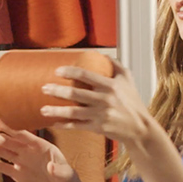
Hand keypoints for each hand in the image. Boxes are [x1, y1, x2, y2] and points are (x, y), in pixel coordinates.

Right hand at [0, 118, 87, 181]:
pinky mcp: (18, 175)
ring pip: (3, 152)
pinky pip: (3, 168)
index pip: (23, 135)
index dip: (9, 128)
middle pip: (9, 142)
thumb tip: (51, 167)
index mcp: (42, 147)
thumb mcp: (66, 175)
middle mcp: (30, 152)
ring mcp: (23, 162)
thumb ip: (58, 171)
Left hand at [39, 58, 153, 148]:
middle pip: (76, 94)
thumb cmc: (133, 102)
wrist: (140, 128)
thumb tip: (101, 54)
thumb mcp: (128, 80)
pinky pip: (78, 126)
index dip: (71, 72)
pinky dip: (65, 125)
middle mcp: (105, 100)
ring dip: (56, 111)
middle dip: (58, 91)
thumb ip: (115, 65)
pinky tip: (54, 123)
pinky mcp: (98, 128)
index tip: (57, 71)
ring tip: (43, 109)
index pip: (87, 75)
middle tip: (44, 88)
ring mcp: (100, 115)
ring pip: (74, 112)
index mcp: (111, 86)